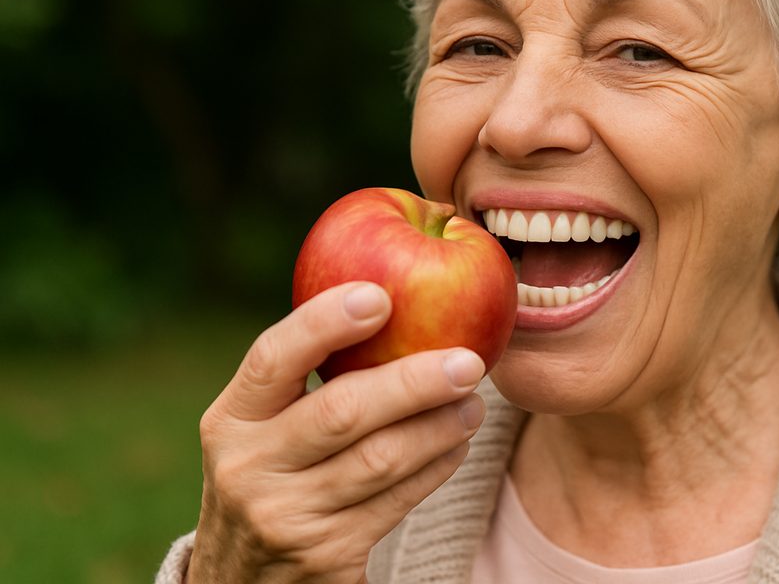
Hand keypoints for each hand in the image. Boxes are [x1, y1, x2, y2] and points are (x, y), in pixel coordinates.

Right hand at [187, 282, 485, 582]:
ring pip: (381, 458)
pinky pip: (397, 501)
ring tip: (474, 402)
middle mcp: (248, 468)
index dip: (325, 323)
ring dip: (439, 425)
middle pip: (342, 411)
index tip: (380, 295)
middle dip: (413, 380)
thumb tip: (388, 296)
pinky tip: (457, 445)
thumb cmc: (271, 476)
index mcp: (230, 420)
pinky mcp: (326, 557)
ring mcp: (285, 517)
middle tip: (469, 359)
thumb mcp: (262, 431)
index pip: (273, 358)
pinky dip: (436, 467)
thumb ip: (305, 379)